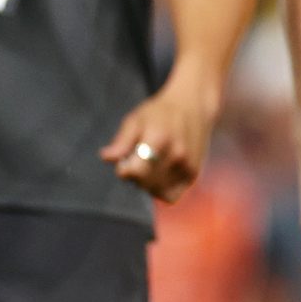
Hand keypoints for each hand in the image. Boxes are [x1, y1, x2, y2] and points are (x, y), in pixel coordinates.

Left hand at [99, 73, 222, 201]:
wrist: (194, 105)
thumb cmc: (160, 112)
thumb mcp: (136, 119)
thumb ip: (122, 140)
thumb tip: (106, 157)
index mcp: (160, 139)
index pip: (135, 171)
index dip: (124, 170)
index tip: (124, 160)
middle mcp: (177, 155)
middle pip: (144, 183)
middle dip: (134, 176)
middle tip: (137, 161)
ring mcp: (187, 166)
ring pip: (156, 191)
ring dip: (146, 184)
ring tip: (149, 166)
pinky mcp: (194, 174)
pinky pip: (171, 196)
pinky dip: (160, 190)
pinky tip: (159, 176)